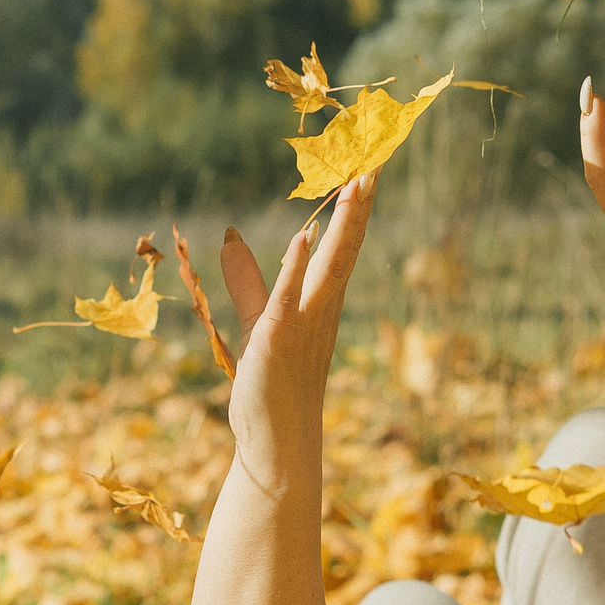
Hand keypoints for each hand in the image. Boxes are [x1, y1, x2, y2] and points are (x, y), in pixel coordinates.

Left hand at [218, 173, 375, 407]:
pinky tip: (304, 235)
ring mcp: (303, 323)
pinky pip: (288, 295)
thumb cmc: (270, 385)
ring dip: (342, 226)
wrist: (274, 440)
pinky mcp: (277, 337)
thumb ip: (248, 280)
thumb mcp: (257, 321)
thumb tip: (230, 238)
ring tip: (357, 185)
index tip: (365, 172)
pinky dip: (296, 265)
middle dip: (359, 209)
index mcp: (319, 304)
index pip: (339, 248)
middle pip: (344, 249)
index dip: (352, 212)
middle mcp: (320, 309)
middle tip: (374, 164)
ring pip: (328, 265)